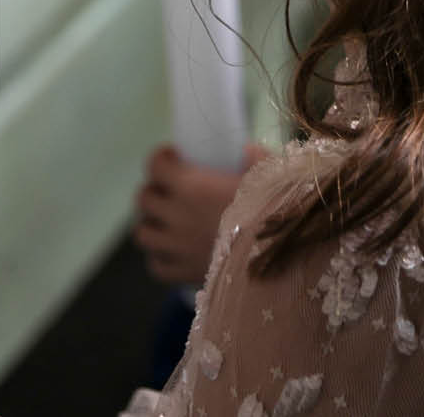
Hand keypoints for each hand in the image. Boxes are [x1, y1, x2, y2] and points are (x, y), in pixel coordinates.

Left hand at [133, 144, 270, 283]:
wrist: (280, 254)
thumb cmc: (274, 209)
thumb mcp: (268, 174)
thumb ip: (253, 157)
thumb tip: (243, 150)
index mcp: (191, 186)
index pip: (155, 165)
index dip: (162, 158)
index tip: (175, 157)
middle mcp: (176, 216)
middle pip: (143, 198)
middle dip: (155, 189)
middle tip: (171, 190)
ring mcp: (176, 247)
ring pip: (143, 233)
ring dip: (153, 224)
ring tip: (169, 222)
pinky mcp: (182, 274)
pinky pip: (156, 265)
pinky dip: (161, 256)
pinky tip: (177, 251)